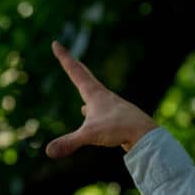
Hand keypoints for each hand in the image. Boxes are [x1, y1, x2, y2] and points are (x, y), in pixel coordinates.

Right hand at [46, 41, 156, 156]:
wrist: (146, 135)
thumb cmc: (119, 129)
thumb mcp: (90, 135)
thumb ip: (69, 142)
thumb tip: (48, 151)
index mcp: (94, 94)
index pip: (75, 71)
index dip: (64, 58)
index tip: (56, 43)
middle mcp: (104, 96)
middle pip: (86, 77)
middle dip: (74, 67)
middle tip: (68, 57)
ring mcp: (112, 106)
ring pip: (95, 93)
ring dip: (86, 87)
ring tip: (80, 85)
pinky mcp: (118, 117)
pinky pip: (100, 109)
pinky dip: (92, 107)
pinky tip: (89, 112)